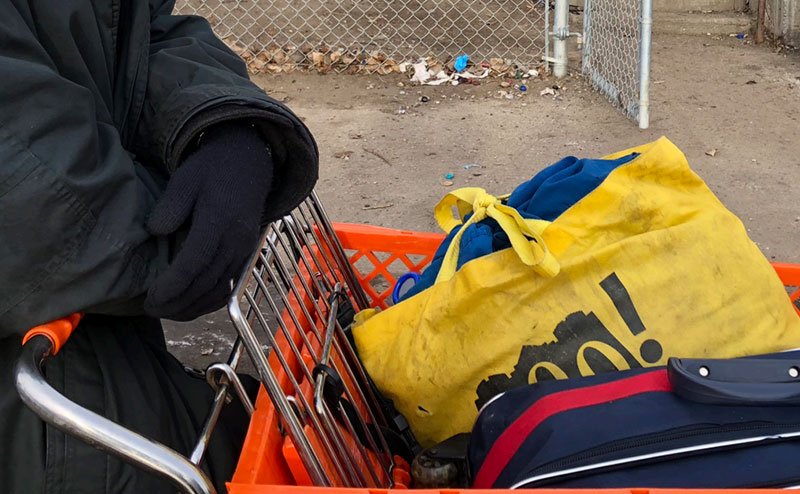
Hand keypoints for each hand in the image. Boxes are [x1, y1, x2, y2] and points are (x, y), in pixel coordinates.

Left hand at [144, 122, 272, 320]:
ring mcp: (243, 250)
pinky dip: (210, 302)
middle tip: (152, 309)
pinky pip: (229, 286)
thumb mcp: (185, 178)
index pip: (194, 263)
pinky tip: (192, 306)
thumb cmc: (212, 170)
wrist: (249, 164)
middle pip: (206, 283)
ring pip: (218, 289)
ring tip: (168, 312)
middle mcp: (235, 241)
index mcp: (218, 222)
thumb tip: (156, 232)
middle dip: (178, 302)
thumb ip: (170, 206)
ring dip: (193, 307)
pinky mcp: (246, 255)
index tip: (151, 296)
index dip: (172, 285)